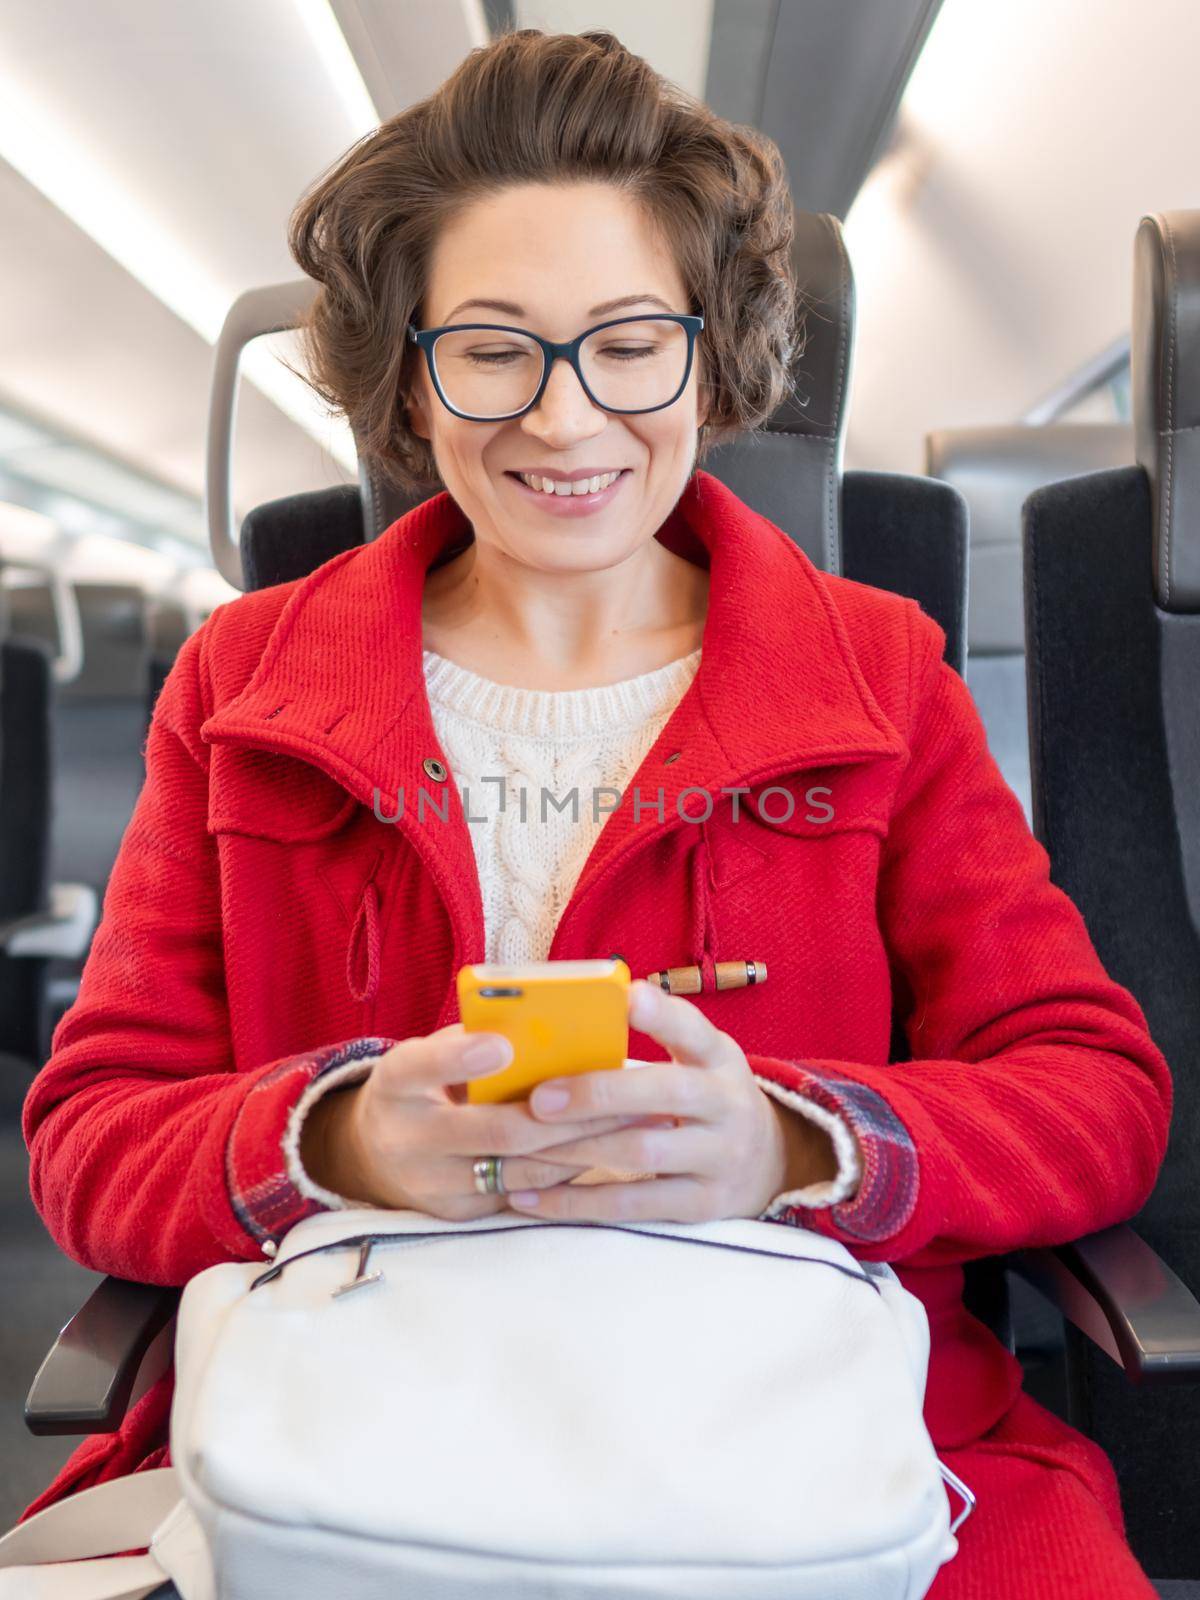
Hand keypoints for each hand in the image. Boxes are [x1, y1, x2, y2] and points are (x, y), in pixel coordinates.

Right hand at [299, 1024, 652, 1220]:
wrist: (375, 1155)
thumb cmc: (424, 1085)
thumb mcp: (431, 1054)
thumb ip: (476, 1039)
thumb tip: (549, 1022)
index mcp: (396, 1084)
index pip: (421, 1067)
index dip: (462, 1058)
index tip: (504, 1044)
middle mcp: (408, 1139)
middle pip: (495, 1130)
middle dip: (566, 1112)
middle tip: (620, 1090)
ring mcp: (434, 1186)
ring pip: (522, 1168)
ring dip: (584, 1145)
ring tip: (636, 1121)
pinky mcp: (461, 1216)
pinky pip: (524, 1192)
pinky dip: (569, 1171)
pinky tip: (610, 1151)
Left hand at [504, 979, 839, 1222]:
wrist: (769, 1161)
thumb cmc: (705, 1096)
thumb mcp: (697, 1060)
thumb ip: (652, 1042)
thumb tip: (557, 1033)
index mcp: (718, 1057)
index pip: (692, 1029)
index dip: (661, 1013)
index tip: (626, 996)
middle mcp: (726, 1104)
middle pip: (665, 1093)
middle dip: (598, 1094)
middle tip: (540, 1099)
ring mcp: (719, 1157)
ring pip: (643, 1153)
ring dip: (575, 1149)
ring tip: (521, 1145)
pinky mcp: (702, 1204)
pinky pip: (632, 1205)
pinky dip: (576, 1202)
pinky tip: (528, 1197)